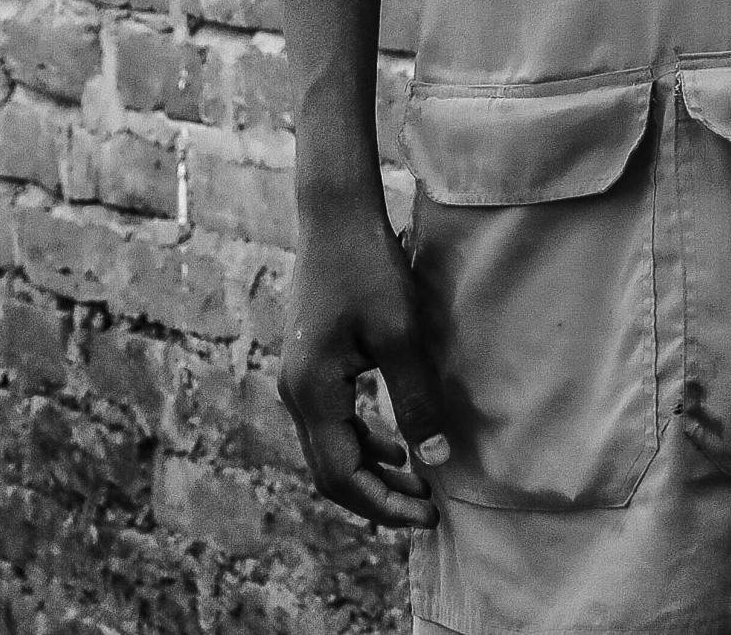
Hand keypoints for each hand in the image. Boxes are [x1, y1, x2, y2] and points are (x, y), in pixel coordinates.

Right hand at [278, 201, 449, 527]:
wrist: (335, 214)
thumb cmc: (369, 266)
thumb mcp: (401, 333)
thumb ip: (415, 398)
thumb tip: (434, 460)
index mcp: (313, 392)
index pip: (342, 476)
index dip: (384, 504)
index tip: (429, 515)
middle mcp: (296, 392)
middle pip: (331, 470)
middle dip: (378, 495)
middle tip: (428, 507)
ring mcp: (298, 377)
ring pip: (330, 447)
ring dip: (372, 468)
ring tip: (418, 478)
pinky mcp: (309, 362)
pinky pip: (332, 420)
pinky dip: (362, 439)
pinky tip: (394, 438)